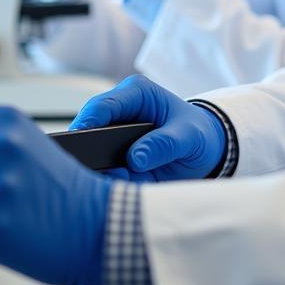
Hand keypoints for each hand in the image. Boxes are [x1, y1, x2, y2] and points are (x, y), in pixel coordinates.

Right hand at [71, 75, 225, 182]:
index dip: (88, 121)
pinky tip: (118, 190)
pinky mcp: (114, 160)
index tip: (80, 138)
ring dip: (96, 170)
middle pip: (87, 130)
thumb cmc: (196, 132)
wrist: (204, 149)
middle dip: (86, 150)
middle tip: (89, 169)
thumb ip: (165, 144)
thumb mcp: (189, 136)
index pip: (104, 105)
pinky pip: (103, 174)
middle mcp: (119, 113)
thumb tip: (136, 158)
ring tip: (110, 182)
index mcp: (137, 94)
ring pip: (89, 155)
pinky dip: (108, 183)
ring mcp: (113, 138)